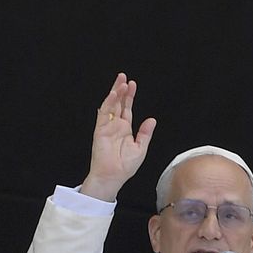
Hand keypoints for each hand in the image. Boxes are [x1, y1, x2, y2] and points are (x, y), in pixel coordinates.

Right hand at [80, 73, 157, 200]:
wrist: (113, 176)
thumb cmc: (125, 166)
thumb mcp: (140, 148)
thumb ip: (145, 133)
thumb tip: (152, 119)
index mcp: (125, 129)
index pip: (127, 108)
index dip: (129, 96)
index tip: (132, 84)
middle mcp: (115, 126)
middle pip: (118, 103)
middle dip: (121, 90)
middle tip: (124, 77)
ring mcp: (107, 126)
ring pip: (110, 105)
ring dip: (115, 93)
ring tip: (121, 82)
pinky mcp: (100, 130)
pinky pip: (103, 114)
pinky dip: (108, 103)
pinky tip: (113, 95)